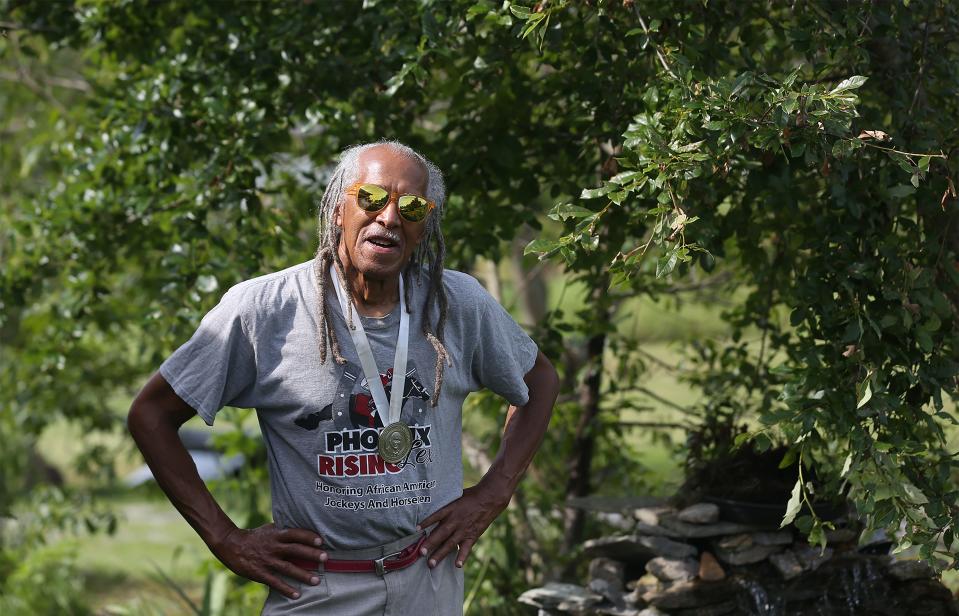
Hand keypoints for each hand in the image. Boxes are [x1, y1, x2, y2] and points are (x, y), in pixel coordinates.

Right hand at [209, 523, 326, 598]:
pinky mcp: (260, 573)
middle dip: (311, 554)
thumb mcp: (269, 529)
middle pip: (295, 550)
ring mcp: (267, 561)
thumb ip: (284, 530)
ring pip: (288, 568)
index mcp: (276, 534)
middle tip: (325, 558)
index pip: (295, 534)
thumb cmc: (255, 537)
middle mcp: (273, 547)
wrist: (231, 545)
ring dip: (303, 575)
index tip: (321, 541)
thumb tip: (301, 526)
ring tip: (317, 580)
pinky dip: (286, 589)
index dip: (308, 536)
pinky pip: (275, 582)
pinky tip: (297, 595)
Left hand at [417, 483, 510, 568]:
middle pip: (441, 533)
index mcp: (450, 509)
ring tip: (431, 564)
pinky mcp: (472, 536)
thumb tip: (431, 509)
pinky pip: (466, 548)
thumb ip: (445, 506)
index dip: (426, 522)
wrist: (489, 499)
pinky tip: (457, 565)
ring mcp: (464, 530)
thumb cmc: (470, 497)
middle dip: (430, 543)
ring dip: (440, 554)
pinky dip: (462, 557)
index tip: (416, 529)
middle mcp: (456, 520)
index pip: (436, 515)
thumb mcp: (455, 497)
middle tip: (421, 553)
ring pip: (450, 544)